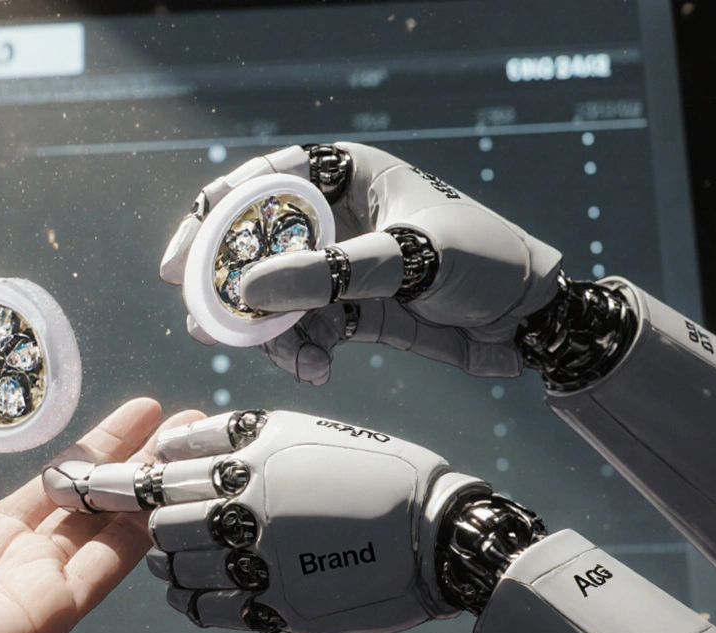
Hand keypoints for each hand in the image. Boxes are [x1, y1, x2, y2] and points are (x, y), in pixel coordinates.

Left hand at [0, 398, 203, 632]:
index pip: (46, 490)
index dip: (92, 452)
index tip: (136, 417)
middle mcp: (1, 567)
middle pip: (87, 509)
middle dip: (137, 465)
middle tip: (186, 425)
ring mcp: (23, 594)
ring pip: (103, 535)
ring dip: (148, 490)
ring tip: (192, 445)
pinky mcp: (35, 620)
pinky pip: (96, 573)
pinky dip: (135, 534)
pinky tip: (164, 494)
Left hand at [43, 410, 488, 632]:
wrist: (435, 534)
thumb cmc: (366, 464)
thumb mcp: (294, 429)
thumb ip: (225, 433)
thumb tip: (168, 437)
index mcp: (242, 467)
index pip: (147, 479)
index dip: (97, 483)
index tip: (62, 481)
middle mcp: (241, 520)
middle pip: (155, 528)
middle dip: (136, 521)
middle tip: (137, 516)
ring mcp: (258, 569)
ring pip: (177, 571)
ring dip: (166, 559)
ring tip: (173, 549)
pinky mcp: (277, 609)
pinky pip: (210, 609)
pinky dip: (192, 597)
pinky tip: (197, 584)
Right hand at [159, 143, 562, 383]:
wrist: (536, 319)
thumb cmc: (484, 260)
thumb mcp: (409, 259)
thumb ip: (328, 275)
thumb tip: (247, 292)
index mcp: (347, 176)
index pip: (261, 185)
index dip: (211, 222)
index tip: (179, 268)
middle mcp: (336, 218)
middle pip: (257, 249)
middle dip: (232, 293)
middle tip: (209, 329)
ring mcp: (341, 266)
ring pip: (277, 298)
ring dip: (271, 335)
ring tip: (293, 362)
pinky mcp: (354, 310)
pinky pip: (305, 330)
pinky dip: (300, 354)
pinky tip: (315, 372)